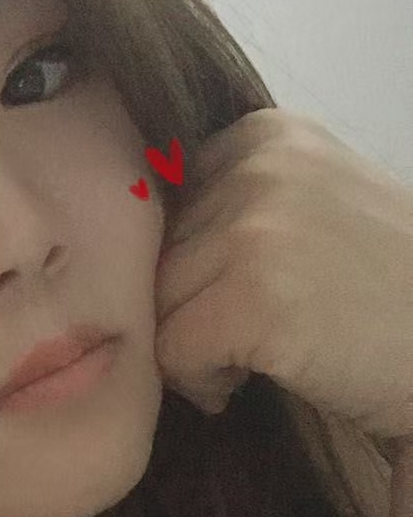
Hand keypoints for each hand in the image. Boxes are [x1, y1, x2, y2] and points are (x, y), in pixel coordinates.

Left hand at [153, 108, 412, 442]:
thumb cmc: (388, 290)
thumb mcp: (315, 204)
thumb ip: (235, 199)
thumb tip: (129, 241)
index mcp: (266, 134)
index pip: (162, 204)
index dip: (193, 261)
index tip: (248, 286)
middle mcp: (256, 168)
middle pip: (153, 256)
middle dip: (191, 305)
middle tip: (262, 329)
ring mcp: (253, 232)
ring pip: (155, 306)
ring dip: (195, 346)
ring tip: (267, 351)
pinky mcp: (252, 303)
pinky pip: (171, 354)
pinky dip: (205, 383)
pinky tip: (260, 377)